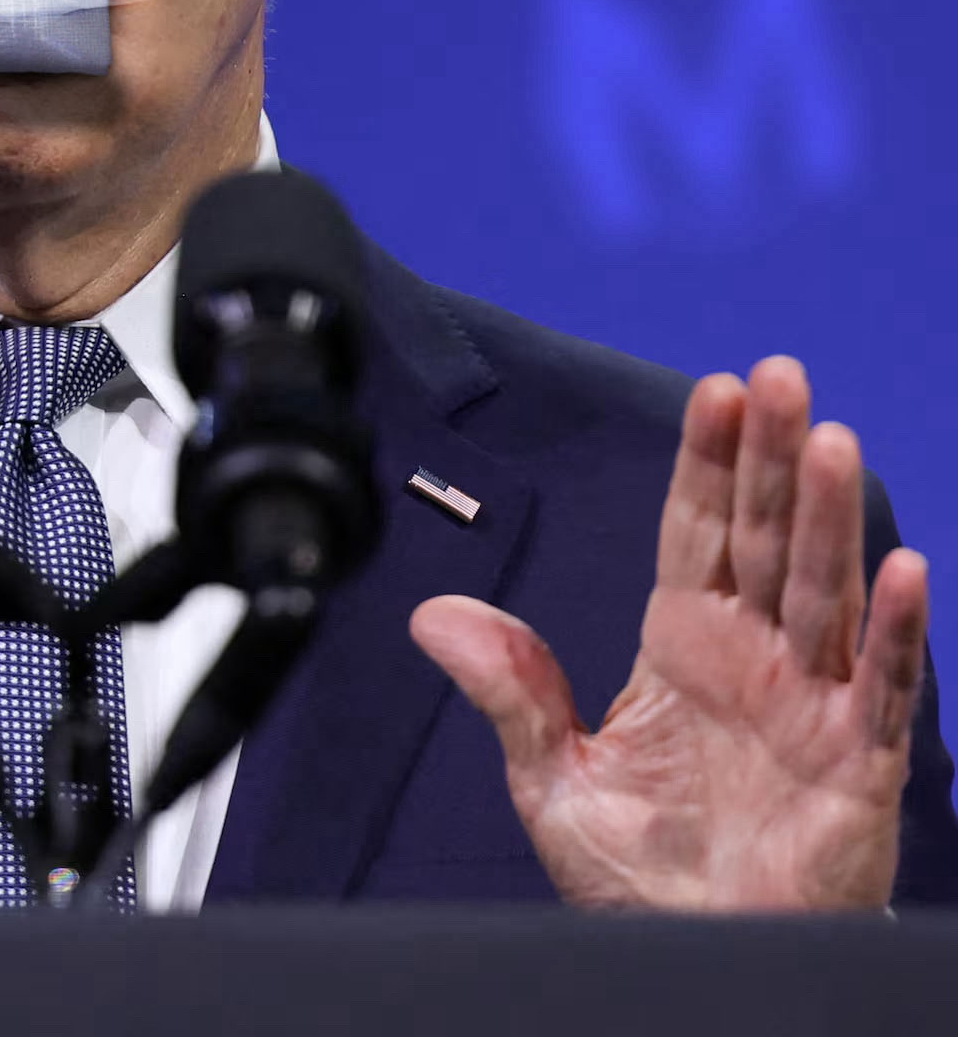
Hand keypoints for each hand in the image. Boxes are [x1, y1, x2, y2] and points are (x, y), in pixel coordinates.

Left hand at [410, 356, 926, 909]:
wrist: (701, 960)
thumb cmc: (643, 875)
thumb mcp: (555, 778)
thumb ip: (512, 690)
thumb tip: (434, 616)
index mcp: (684, 644)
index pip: (697, 530)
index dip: (708, 462)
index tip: (717, 391)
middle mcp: (754, 658)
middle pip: (765, 537)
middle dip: (772, 457)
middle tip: (781, 377)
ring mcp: (810, 704)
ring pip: (824, 592)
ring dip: (831, 518)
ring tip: (830, 439)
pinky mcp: (859, 766)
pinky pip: (883, 691)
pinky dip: (896, 633)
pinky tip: (902, 572)